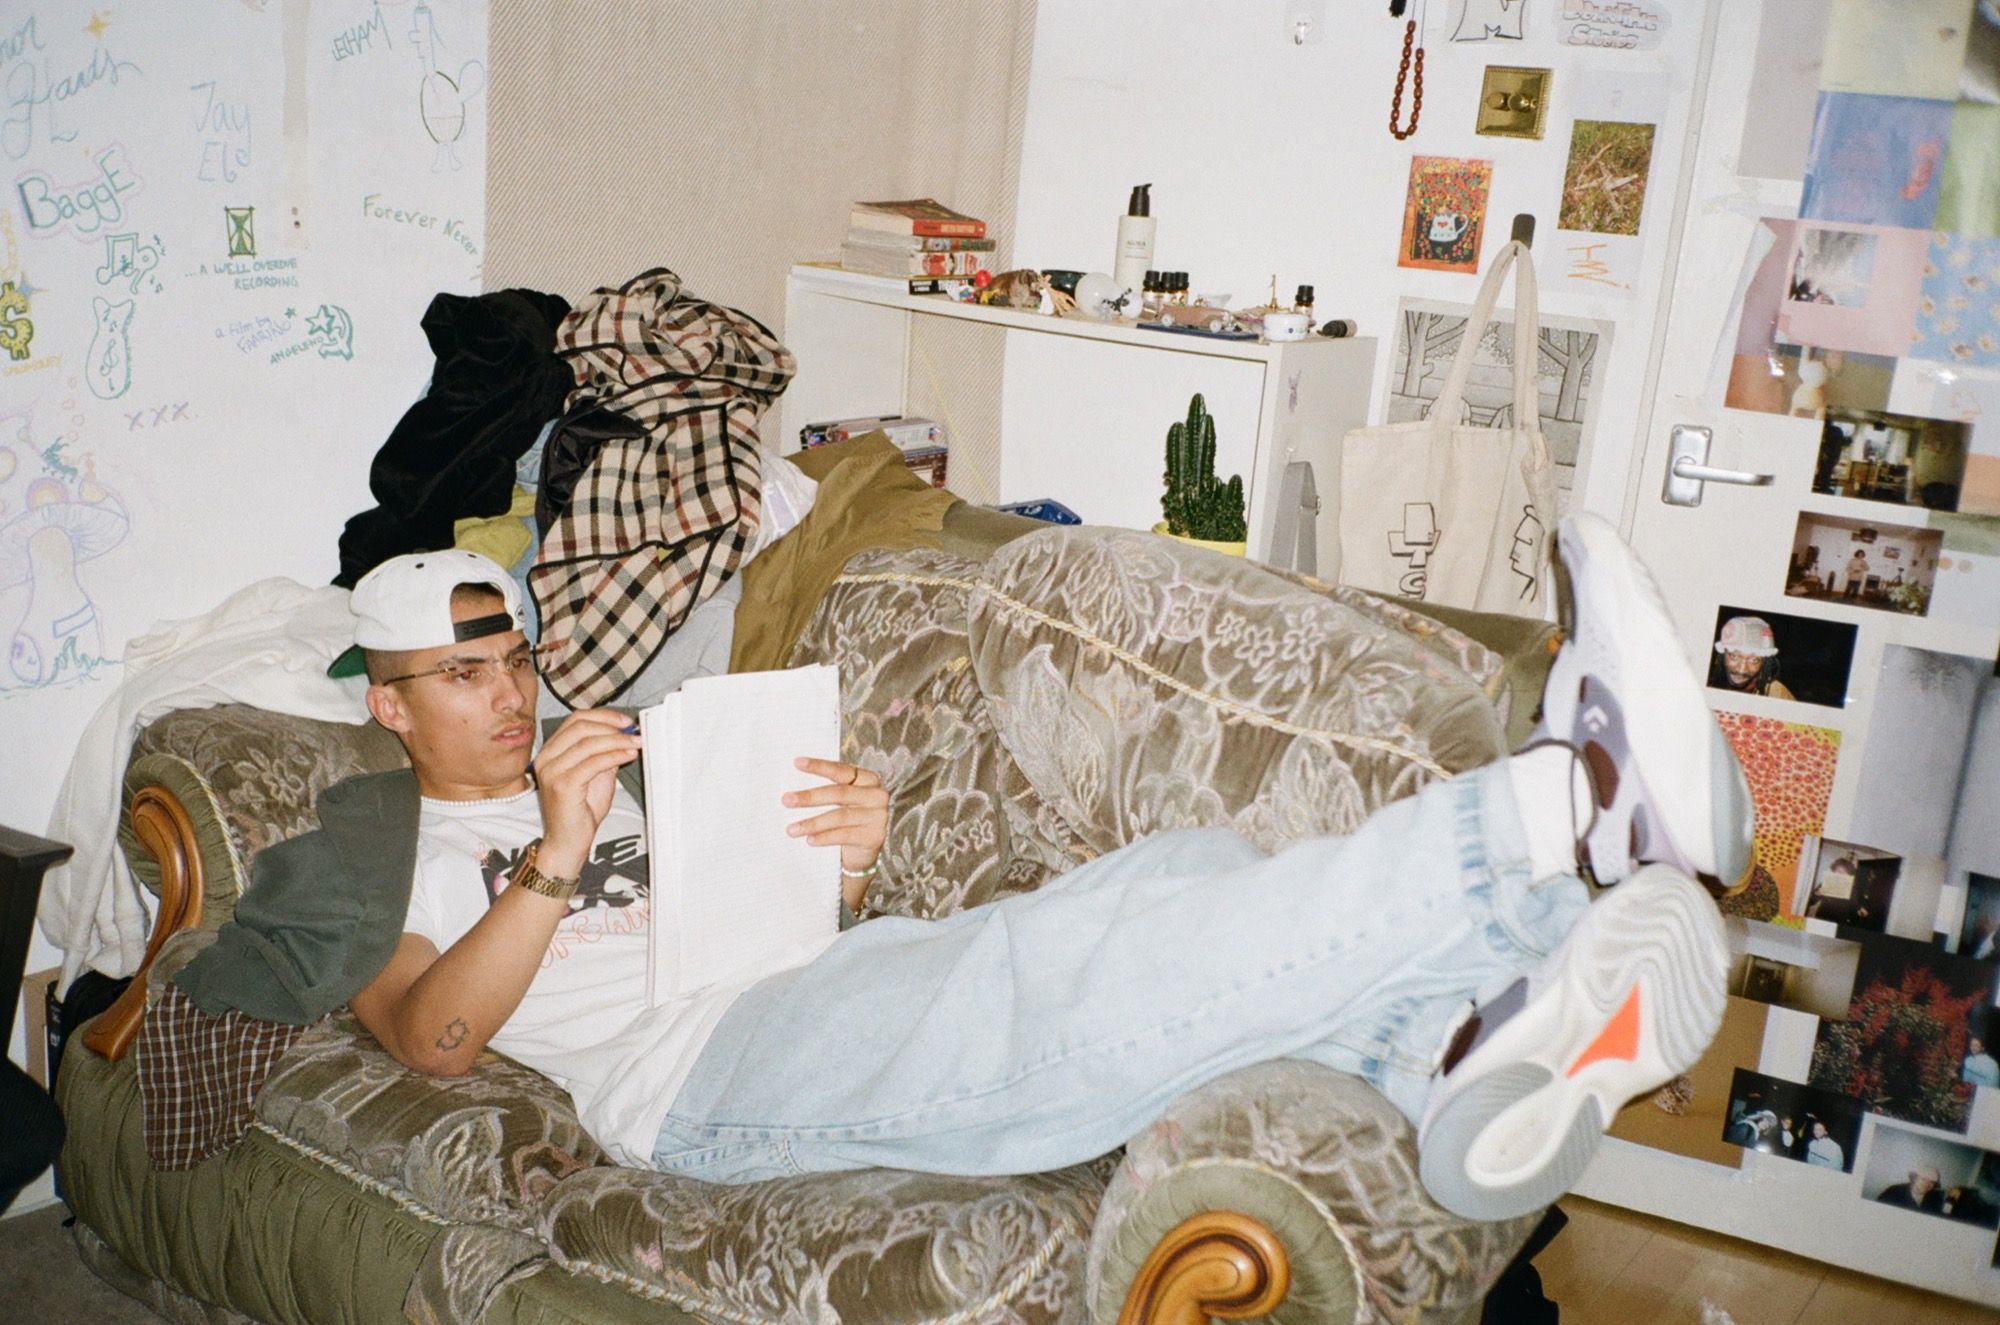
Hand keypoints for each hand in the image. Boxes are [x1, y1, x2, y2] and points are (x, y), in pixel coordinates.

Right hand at [532, 710, 641, 874]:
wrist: (568, 842)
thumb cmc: (580, 811)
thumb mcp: (595, 774)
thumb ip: (603, 752)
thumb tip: (623, 733)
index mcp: (550, 752)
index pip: (575, 720)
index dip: (603, 716)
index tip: (625, 722)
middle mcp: (545, 758)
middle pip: (580, 727)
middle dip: (611, 726)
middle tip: (633, 733)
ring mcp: (551, 771)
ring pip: (588, 743)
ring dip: (617, 741)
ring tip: (636, 744)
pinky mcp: (562, 785)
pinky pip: (593, 762)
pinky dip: (614, 755)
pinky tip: (628, 755)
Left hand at [784, 757, 887, 873]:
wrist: (863, 851)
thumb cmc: (847, 820)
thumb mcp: (842, 802)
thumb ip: (827, 791)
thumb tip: (792, 790)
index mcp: (868, 780)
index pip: (842, 771)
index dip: (819, 766)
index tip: (797, 763)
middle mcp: (876, 795)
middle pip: (839, 793)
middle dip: (810, 797)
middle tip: (786, 800)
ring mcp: (877, 817)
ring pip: (840, 816)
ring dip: (813, 823)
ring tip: (792, 829)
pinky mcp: (874, 837)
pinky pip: (844, 835)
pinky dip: (824, 838)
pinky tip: (809, 840)